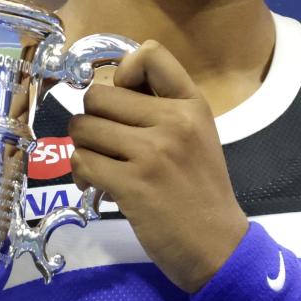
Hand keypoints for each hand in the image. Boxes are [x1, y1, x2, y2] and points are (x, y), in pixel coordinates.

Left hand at [66, 40, 248, 292]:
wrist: (218, 246)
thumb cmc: (202, 192)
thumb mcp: (196, 137)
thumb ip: (161, 110)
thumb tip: (109, 91)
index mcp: (192, 105)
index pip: (149, 54)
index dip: (123, 72)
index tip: (125, 100)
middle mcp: (173, 121)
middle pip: (98, 95)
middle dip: (92, 119)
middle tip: (106, 143)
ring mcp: (151, 153)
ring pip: (83, 128)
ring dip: (84, 148)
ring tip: (101, 166)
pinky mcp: (131, 184)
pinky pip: (82, 161)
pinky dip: (82, 174)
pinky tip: (97, 186)